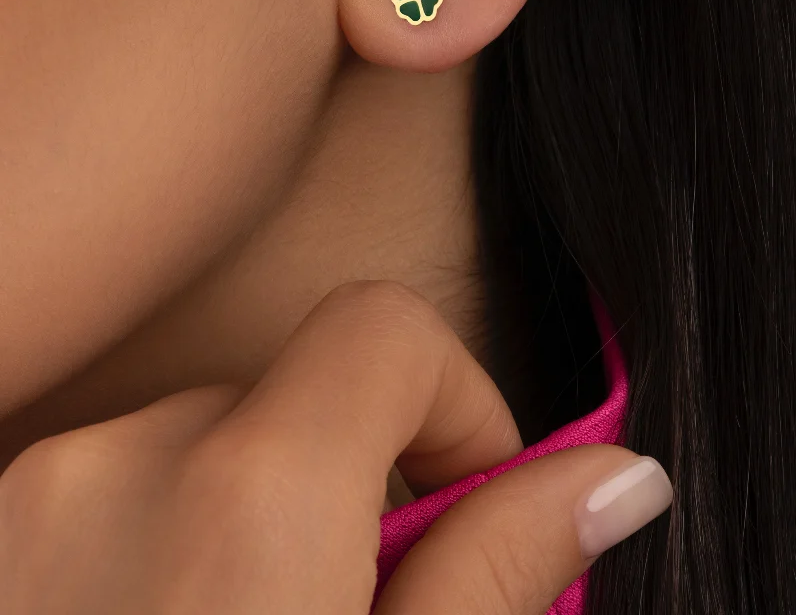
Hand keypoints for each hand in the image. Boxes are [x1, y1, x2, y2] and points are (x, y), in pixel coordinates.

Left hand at [0, 280, 672, 613]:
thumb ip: (498, 574)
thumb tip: (616, 475)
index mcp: (243, 498)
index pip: (383, 327)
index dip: (454, 401)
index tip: (468, 494)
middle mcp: (111, 467)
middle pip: (287, 391)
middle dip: (348, 476)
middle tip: (366, 599)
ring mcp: (21, 503)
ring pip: (189, 445)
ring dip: (243, 518)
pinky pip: (98, 495)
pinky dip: (149, 546)